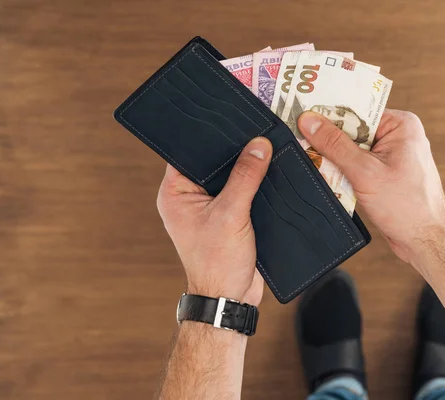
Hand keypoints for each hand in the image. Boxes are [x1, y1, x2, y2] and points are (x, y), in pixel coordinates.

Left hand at [156, 137, 272, 305]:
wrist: (230, 298)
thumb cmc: (217, 263)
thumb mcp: (231, 214)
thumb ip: (245, 177)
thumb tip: (258, 146)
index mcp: (175, 194)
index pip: (189, 152)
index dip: (209, 136)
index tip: (230, 119)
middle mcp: (189, 198)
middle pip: (212, 163)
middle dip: (234, 151)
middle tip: (253, 132)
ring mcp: (210, 207)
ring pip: (229, 177)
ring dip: (246, 169)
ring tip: (264, 149)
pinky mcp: (228, 217)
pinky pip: (241, 192)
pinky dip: (254, 185)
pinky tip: (269, 174)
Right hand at [297, 110, 444, 264]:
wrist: (424, 239)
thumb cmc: (407, 206)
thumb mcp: (364, 171)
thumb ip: (334, 145)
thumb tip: (310, 121)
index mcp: (400, 125)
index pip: (357, 110)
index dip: (330, 113)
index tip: (303, 115)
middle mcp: (398, 135)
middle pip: (352, 129)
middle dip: (330, 139)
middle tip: (303, 141)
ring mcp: (391, 155)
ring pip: (352, 149)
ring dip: (335, 158)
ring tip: (315, 161)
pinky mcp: (384, 173)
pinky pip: (357, 164)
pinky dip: (343, 171)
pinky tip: (330, 177)